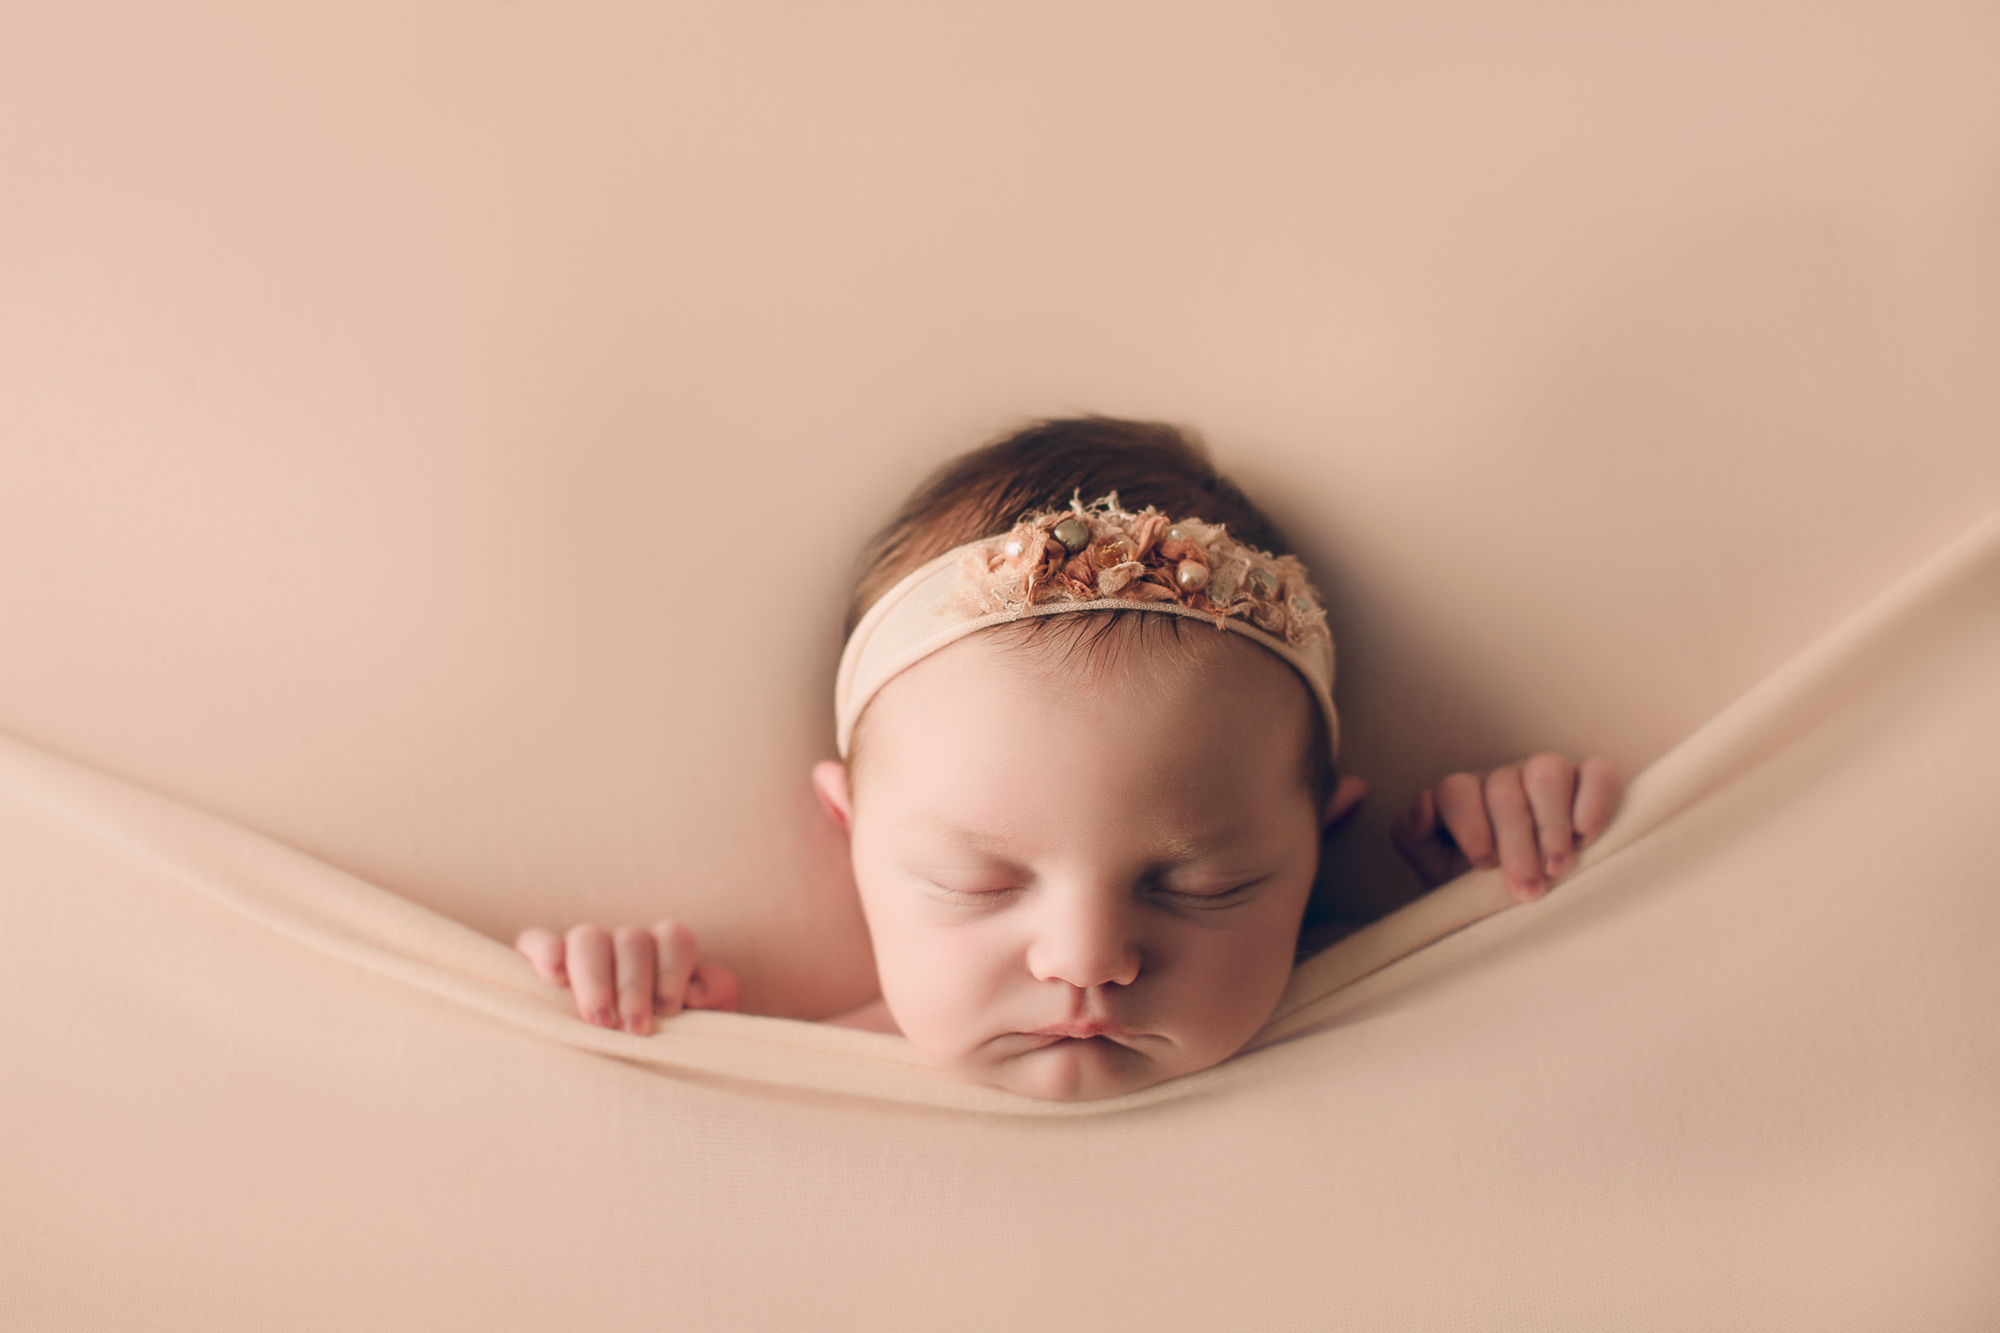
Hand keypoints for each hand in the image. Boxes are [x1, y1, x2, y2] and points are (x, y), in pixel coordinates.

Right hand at [513, 920, 739, 1034]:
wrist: (621, 1086)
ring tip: (598, 1021)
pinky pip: (536, 940)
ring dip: (595, 979)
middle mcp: (624, 949)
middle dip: (634, 985)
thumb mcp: (701, 1029)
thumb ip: (715, 997)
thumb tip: (696, 990)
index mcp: (664, 956)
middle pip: (632, 939)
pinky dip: (546, 952)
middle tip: (633, 1030)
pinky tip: (553, 980)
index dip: (673, 969)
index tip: (669, 1010)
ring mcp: (582, 954)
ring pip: (588, 938)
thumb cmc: (664, 1053)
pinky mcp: (539, 965)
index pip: (674, 938)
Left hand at [1389, 753, 1622, 901]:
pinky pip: (1597, 773)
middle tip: (1528, 889)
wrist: (1525, 900)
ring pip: (1548, 771)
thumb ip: (1415, 835)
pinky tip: (1588, 836)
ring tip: (1558, 867)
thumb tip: (1423, 803)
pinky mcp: (1590, 781)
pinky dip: (1594, 800)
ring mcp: (1546, 774)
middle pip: (1505, 789)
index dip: (1470, 825)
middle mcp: (1504, 778)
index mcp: (1464, 795)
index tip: (1484, 865)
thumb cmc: (1476, 883)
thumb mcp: (1435, 867)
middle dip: (1516, 844)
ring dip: (1552, 823)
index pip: (1456, 789)